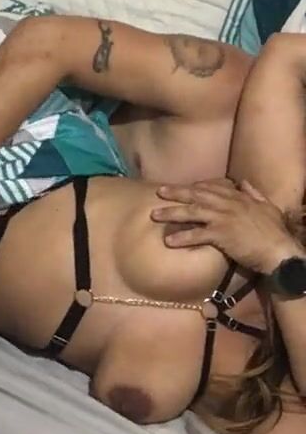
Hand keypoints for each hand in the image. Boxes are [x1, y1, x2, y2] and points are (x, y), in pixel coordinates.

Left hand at [151, 178, 301, 274]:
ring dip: (171, 213)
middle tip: (158, 192)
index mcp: (236, 196)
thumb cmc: (275, 231)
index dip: (194, 187)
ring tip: (154, 215)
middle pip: (196, 195)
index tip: (182, 188)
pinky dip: (182, 237)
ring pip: (192, 212)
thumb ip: (254, 193)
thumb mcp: (267, 206)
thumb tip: (244, 182)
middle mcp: (226, 203)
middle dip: (176, 192)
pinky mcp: (221, 234)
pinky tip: (169, 241)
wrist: (278, 250)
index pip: (210, 187)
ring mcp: (222, 218)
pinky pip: (197, 235)